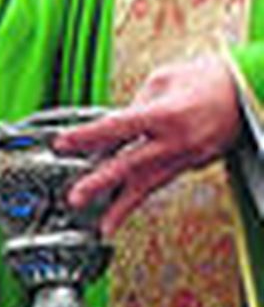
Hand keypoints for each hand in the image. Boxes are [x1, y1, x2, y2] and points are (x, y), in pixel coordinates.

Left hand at [54, 55, 241, 236]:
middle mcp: (176, 140)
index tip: (62, 143)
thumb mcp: (163, 80)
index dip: (86, 136)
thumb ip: (134, 105)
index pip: (116, 127)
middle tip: (75, 197)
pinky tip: (123, 210)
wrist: (250, 92)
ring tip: (102, 227)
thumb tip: (110, 126)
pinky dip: (141, 195)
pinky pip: (161, 181)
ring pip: (149, 185)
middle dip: (100, 182)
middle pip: (131, 164)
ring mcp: (187, 156)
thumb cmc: (207, 79)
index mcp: (165, 114)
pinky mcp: (193, 165)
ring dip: (123, 207)